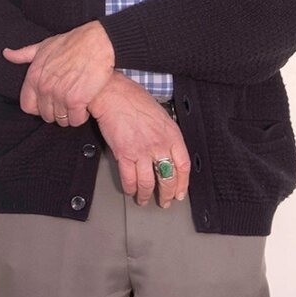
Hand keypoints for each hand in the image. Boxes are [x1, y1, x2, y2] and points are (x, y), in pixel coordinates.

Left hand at [3, 21, 115, 126]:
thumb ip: (24, 54)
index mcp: (34, 77)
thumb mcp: (43, 46)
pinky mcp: (77, 100)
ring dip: (69, 115)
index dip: (38, 107)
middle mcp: (44, 88)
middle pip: (46, 115)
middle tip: (66, 103)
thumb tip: (6, 54)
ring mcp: (60, 95)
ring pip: (61, 120)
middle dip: (56, 112)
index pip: (27, 106)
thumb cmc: (71, 43)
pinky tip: (85, 106)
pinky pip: (75, 120)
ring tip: (77, 104)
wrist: (97, 42)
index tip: (48, 102)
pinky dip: (81, 116)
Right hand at [90, 77, 190, 208]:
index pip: (183, 166)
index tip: (180, 192)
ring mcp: (142, 151)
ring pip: (148, 183)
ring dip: (146, 195)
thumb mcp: (161, 115)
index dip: (182, 183)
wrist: (113, 95)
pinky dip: (130, 188)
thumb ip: (166, 134)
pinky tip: (130, 190)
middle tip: (165, 201)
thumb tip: (167, 150)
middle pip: (167, 178)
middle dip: (167, 194)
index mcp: (172, 134)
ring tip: (143, 200)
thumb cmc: (133, 99)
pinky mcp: (124, 154)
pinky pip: (129, 178)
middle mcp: (159, 145)